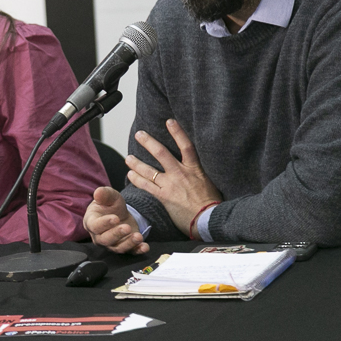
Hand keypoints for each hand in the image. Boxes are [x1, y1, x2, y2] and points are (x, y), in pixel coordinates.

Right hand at [83, 186, 149, 254]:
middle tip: (127, 227)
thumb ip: (104, 194)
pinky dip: (138, 250)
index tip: (115, 218)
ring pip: (118, 248)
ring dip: (129, 243)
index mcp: (91, 222)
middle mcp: (99, 236)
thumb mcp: (109, 196)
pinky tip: (145, 247)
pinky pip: (130, 252)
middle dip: (117, 234)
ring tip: (138, 236)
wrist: (119, 213)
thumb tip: (98, 193)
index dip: (104, 223)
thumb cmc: (109, 204)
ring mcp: (111, 244)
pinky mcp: (124, 247)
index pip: (95, 226)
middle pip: (105, 240)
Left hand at [126, 119, 222, 236]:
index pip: (186, 145)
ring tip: (128, 157)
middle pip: (161, 153)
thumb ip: (200, 170)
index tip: (169, 121)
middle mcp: (181, 173)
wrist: (209, 219)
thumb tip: (196, 161)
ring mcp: (171, 184)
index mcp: (195, 168)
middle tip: (139, 134)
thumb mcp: (210, 180)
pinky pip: (146, 185)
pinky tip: (130, 174)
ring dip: (136, 163)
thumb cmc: (212, 202)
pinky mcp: (164, 196)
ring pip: (149, 170)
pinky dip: (136, 179)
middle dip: (148, 142)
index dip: (177, 132)